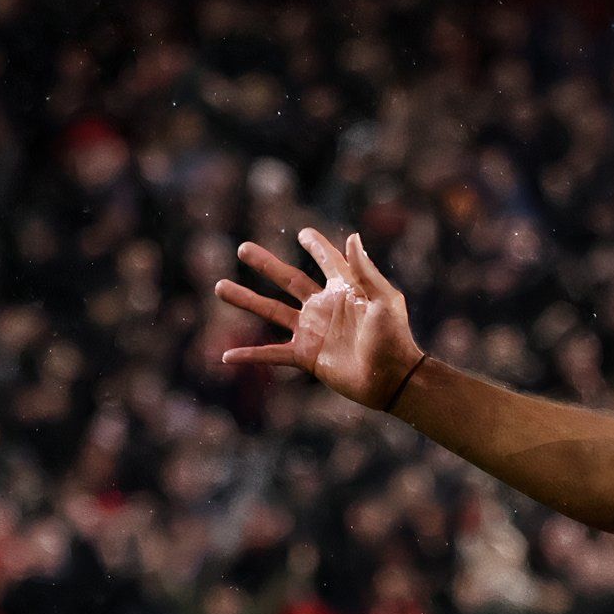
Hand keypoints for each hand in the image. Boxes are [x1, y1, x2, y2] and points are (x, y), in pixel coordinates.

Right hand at [216, 229, 424, 409]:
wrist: (392, 380)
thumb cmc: (394, 338)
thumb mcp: (384, 301)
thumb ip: (365, 270)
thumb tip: (351, 236)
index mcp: (345, 289)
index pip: (328, 260)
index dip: (316, 246)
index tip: (303, 233)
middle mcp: (324, 307)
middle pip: (288, 280)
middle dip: (265, 264)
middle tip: (242, 248)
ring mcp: (312, 331)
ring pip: (271, 311)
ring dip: (246, 299)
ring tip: (219, 286)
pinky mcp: (306, 356)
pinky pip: (272, 354)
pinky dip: (250, 355)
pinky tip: (227, 356)